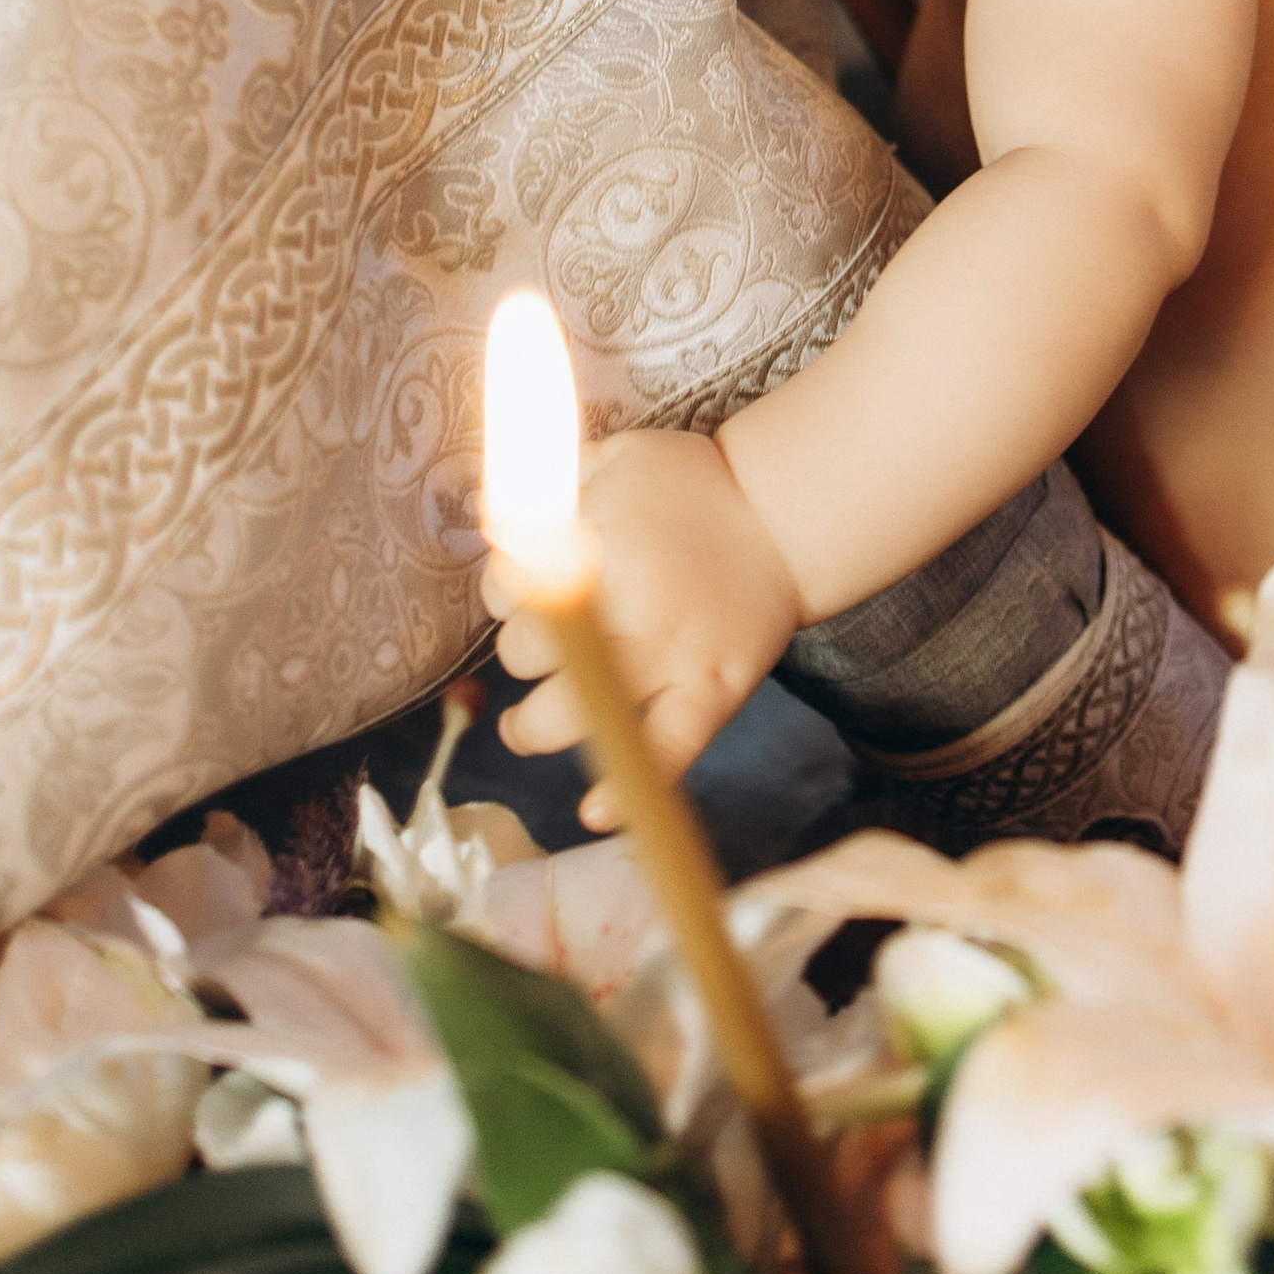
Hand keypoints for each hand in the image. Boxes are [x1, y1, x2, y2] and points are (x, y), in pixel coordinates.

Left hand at [491, 426, 802, 802]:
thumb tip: (491, 519)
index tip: (523, 592)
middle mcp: (627, 604)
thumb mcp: (614, 459)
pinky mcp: (712, 693)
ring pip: (577, 711)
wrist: (783, 513)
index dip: (507, 592)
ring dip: (534, 729)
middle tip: (541, 645)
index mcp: (597, 542)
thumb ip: (548, 485)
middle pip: (528, 652)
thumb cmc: (690, 485)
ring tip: (522, 729)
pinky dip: (630, 788)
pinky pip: (668, 752)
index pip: (507, 585)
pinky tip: (595, 814)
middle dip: (524, 649)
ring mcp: (672, 656)